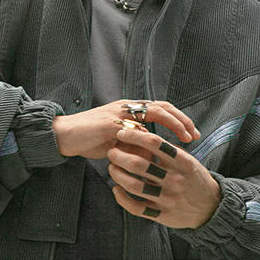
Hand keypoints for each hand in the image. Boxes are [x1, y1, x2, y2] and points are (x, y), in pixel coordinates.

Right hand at [52, 99, 199, 159]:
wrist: (64, 135)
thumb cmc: (90, 139)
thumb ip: (136, 143)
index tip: (192, 134)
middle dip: (182, 120)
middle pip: (163, 106)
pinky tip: (156, 150)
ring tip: (185, 139)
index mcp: (130, 108)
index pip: (161, 107)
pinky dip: (148, 140)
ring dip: (173, 125)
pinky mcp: (110, 123)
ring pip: (154, 111)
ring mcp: (119, 112)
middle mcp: (127, 106)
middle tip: (195, 135)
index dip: (179, 119)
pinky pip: (135, 130)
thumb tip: (156, 154)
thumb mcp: (118, 141)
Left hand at [107, 126, 220, 228]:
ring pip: (134, 186)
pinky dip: (122, 198)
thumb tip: (142, 135)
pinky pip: (136, 208)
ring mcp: (167, 198)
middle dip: (119, 155)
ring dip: (117, 175)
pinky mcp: (162, 215)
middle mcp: (174, 179)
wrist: (212, 207)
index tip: (122, 133)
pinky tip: (116, 189)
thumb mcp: (188, 160)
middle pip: (139, 164)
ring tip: (112, 167)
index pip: (154, 143)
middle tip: (111, 151)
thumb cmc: (195, 179)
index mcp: (182, 162)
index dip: (134, 135)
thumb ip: (168, 150)